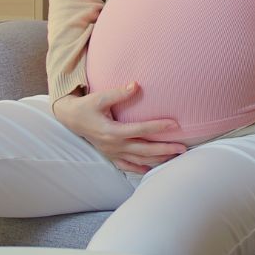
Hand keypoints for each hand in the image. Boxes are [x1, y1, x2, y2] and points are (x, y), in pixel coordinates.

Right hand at [53, 83, 185, 173]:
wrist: (71, 119)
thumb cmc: (87, 106)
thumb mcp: (100, 97)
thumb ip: (119, 93)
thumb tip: (136, 85)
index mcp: (112, 131)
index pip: (140, 130)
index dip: (158, 127)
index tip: (175, 124)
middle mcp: (114, 145)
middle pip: (144, 150)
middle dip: (164, 150)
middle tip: (182, 148)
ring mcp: (112, 153)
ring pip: (139, 160)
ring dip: (157, 160)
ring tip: (175, 157)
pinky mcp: (111, 156)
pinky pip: (127, 166)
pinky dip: (140, 168)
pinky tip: (152, 169)